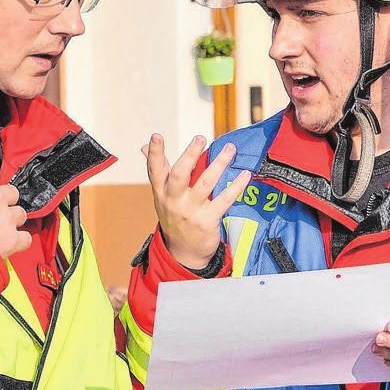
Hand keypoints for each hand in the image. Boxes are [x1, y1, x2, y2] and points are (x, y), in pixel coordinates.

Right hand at [142, 134, 250, 269]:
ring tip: (230, 149)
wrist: (183, 253)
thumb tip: (145, 146)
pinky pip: (224, 200)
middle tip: (200, 138)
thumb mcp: (162, 196)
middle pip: (179, 175)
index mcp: (161, 193)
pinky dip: (236, 186)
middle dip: (189, 155)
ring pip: (205, 183)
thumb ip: (158, 170)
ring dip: (219, 164)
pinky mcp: (207, 221)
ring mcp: (190, 212)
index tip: (156, 136)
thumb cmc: (174, 217)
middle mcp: (173, 201)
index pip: (155, 170)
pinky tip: (244, 175)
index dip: (155, 153)